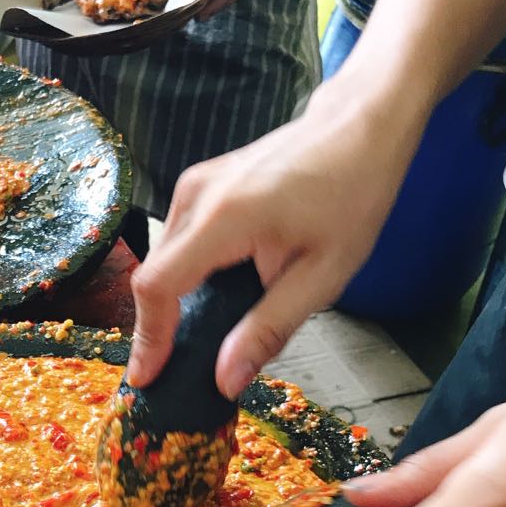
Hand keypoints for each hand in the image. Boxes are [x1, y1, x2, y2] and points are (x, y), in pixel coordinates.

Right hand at [125, 81, 421, 392]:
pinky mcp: (198, 186)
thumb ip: (269, 329)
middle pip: (151, 277)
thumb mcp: (323, 275)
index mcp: (224, 218)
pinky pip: (175, 243)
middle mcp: (196, 197)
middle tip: (169, 371)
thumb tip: (226, 380)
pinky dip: (181, 278)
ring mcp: (193, 186)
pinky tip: (206, 300)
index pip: (158, 286)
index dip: (147, 337)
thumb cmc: (352, 194)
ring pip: (160, 261)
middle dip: (155, 328)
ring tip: (187, 341)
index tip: (145, 377)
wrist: (360, 126)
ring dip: (169, 303)